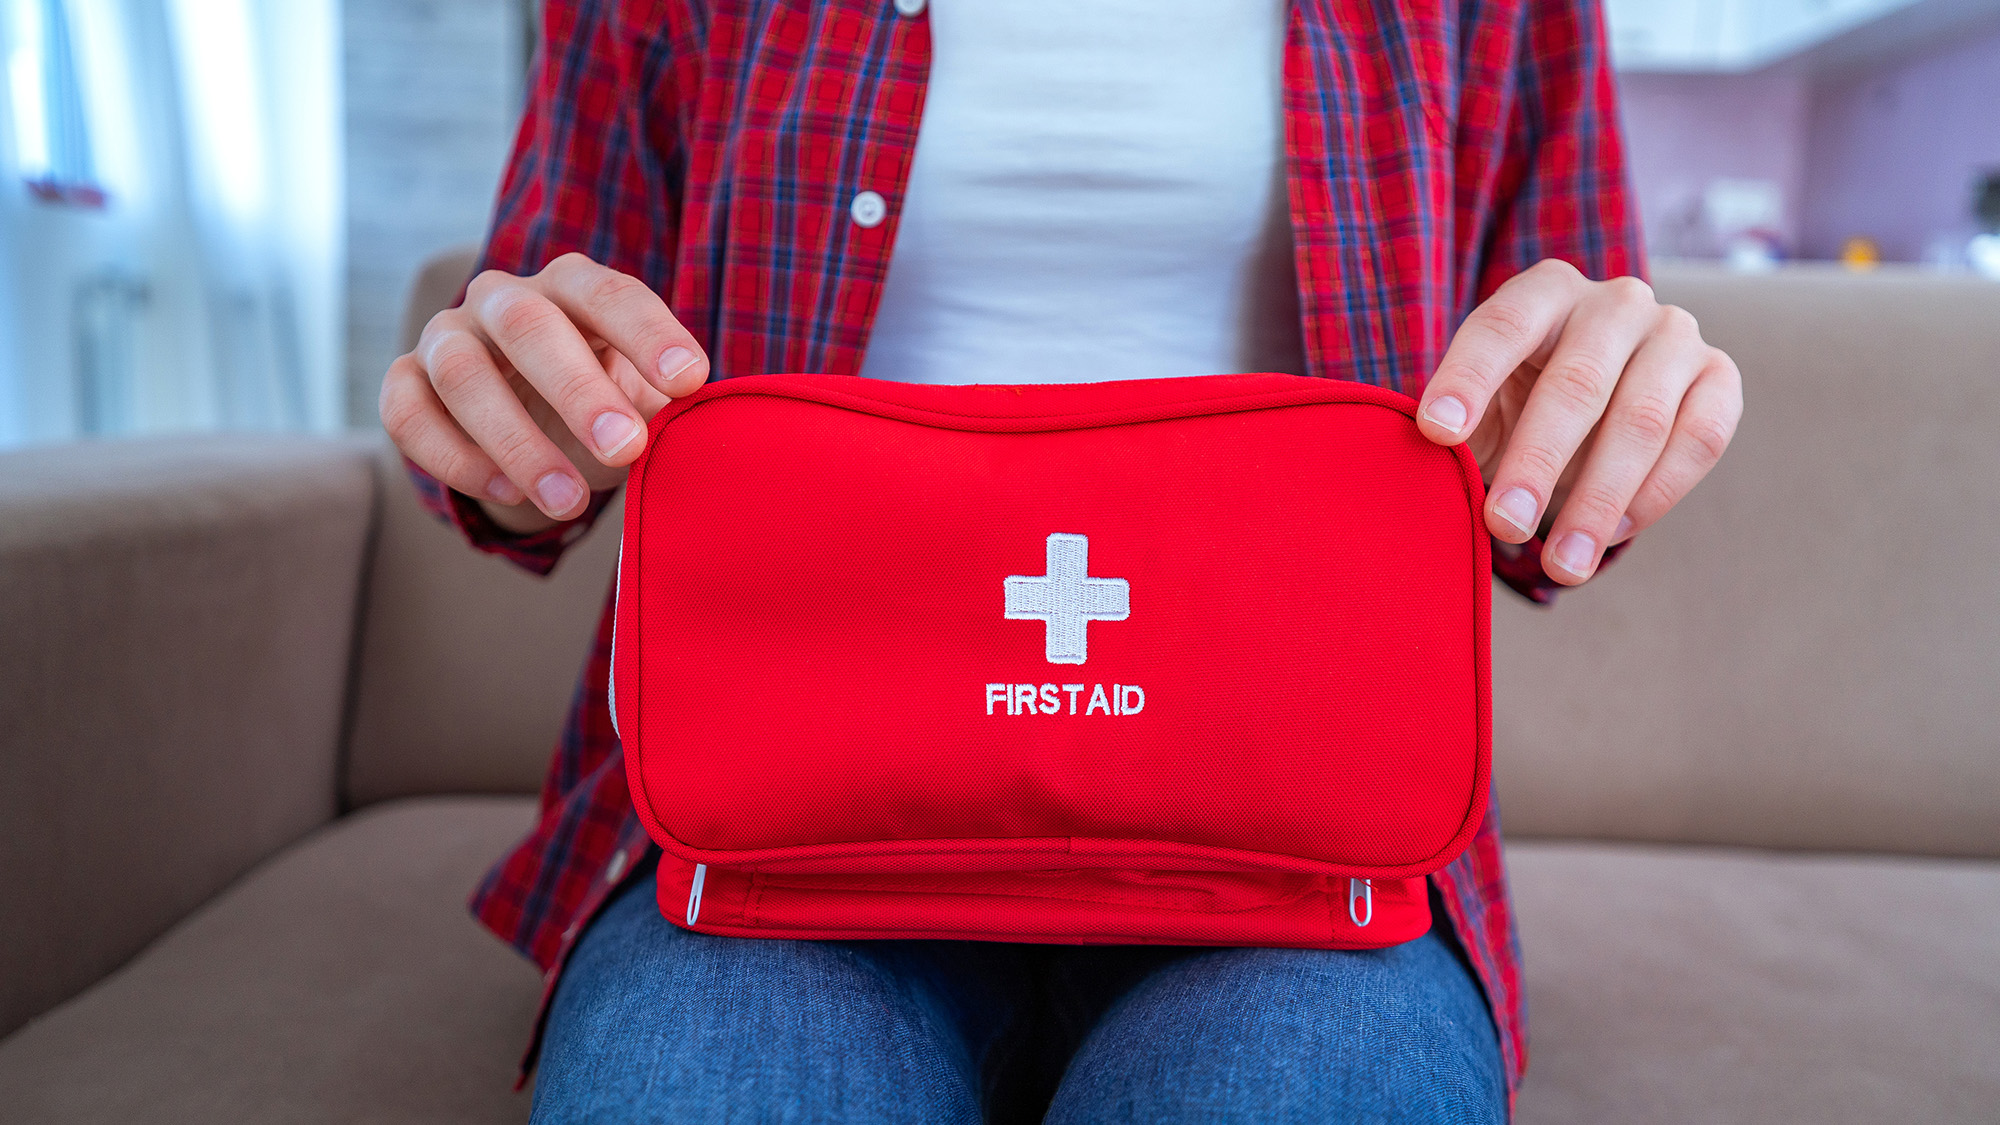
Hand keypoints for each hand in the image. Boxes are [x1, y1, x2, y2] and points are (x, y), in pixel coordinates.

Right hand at [379, 253, 709, 532]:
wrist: (534, 427)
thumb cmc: (601, 402)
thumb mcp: (639, 396)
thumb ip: (661, 401)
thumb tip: (686, 420)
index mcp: (571, 287)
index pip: (608, 293)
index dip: (648, 334)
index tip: (690, 381)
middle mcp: (502, 299)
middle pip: (528, 327)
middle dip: (579, 392)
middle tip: (627, 449)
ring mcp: (446, 336)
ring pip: (463, 374)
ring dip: (518, 442)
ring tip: (570, 501)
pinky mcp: (405, 382)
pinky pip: (408, 414)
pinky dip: (455, 458)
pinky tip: (507, 493)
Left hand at [1414, 260, 1742, 584]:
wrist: (1597, 398)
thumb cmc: (1519, 401)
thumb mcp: (1480, 403)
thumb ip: (1454, 425)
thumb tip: (1416, 468)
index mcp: (1543, 291)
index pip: (1501, 327)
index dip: (1468, 379)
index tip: (1437, 434)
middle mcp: (1616, 301)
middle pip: (1577, 382)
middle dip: (1538, 461)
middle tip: (1504, 524)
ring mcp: (1676, 334)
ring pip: (1642, 420)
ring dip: (1599, 501)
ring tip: (1562, 566)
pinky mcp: (1719, 376)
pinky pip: (1699, 439)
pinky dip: (1655, 495)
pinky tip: (1609, 537)